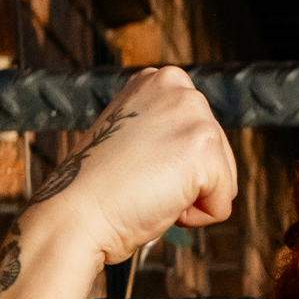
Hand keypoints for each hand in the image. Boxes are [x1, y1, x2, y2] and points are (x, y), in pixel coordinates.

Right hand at [17, 68, 237, 268]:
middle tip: (140, 183)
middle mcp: (177, 86)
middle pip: (217, 154)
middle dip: (185, 181)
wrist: (74, 214)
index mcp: (158, 81)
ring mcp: (193, 112)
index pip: (197, 135)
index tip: (135, 169)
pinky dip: (196, 218)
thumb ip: (162, 132)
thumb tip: (185, 154)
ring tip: (148, 191)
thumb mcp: (131, 139)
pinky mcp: (205, 145)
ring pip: (223, 178)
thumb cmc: (94, 189)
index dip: (171, 167)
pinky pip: (223, 203)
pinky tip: (159, 203)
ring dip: (190, 199)